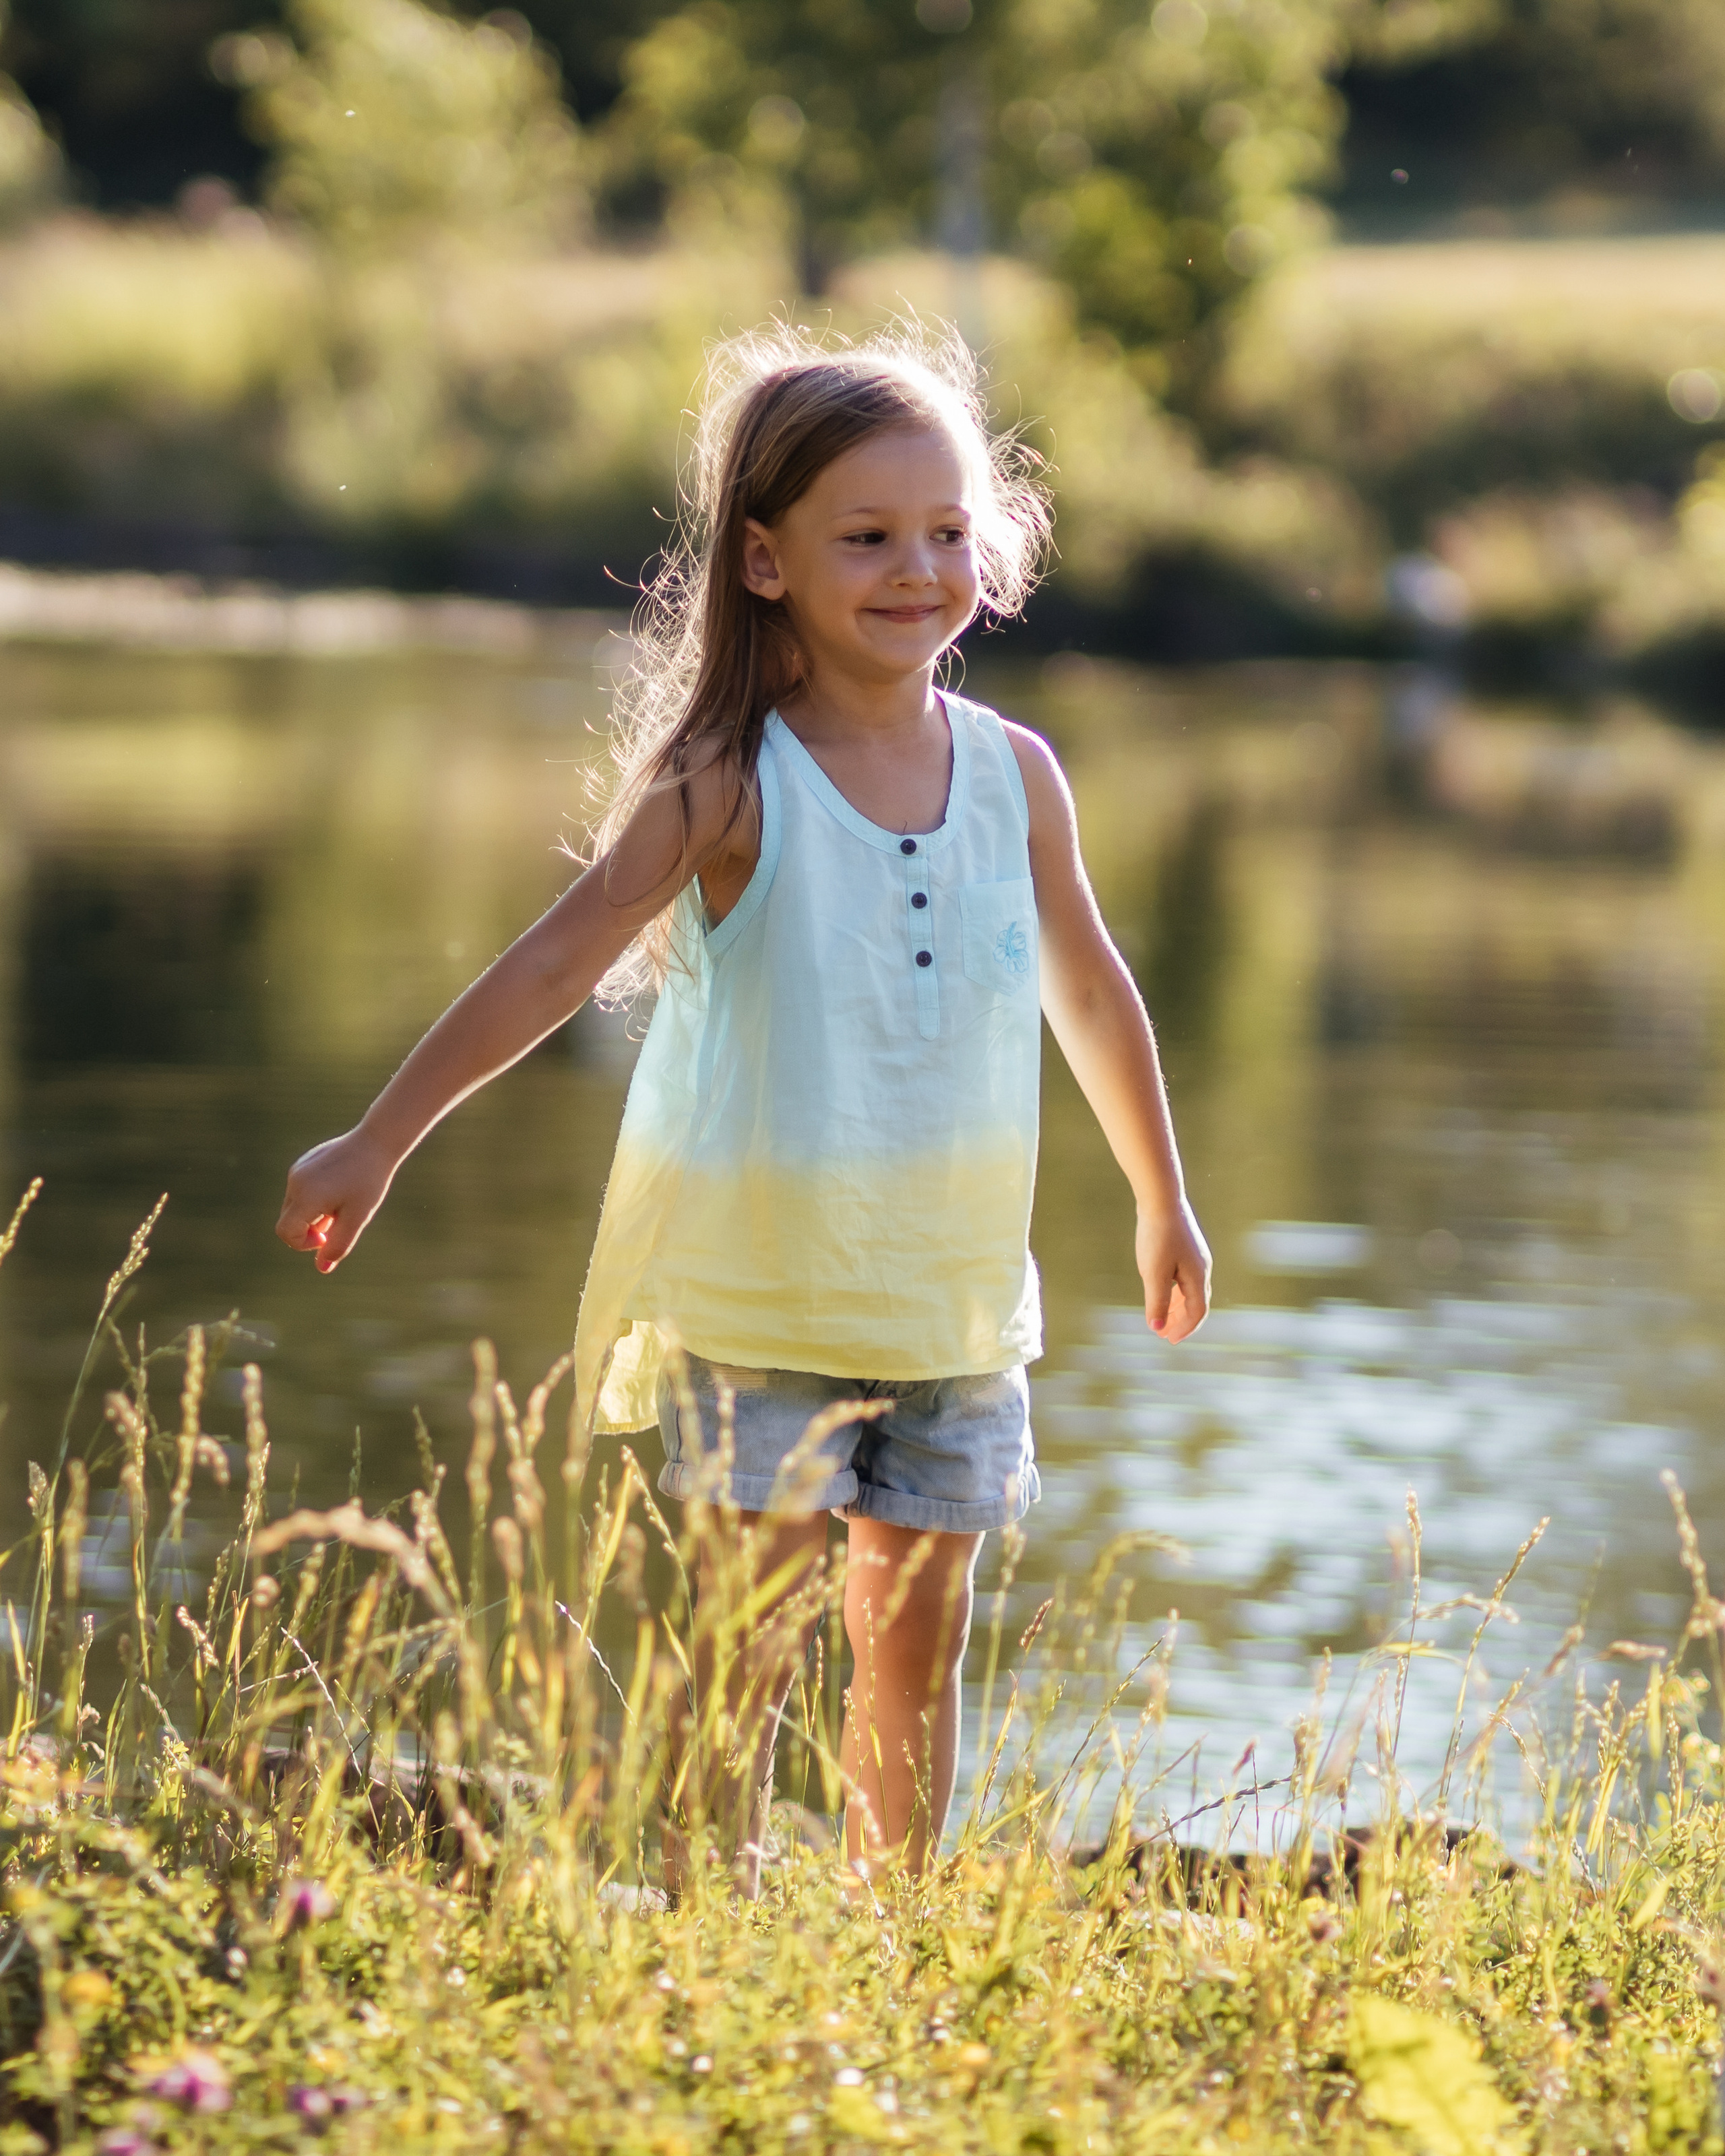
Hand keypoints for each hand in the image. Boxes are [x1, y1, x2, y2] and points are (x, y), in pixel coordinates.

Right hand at [275, 1127, 398, 1273]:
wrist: (376, 1142)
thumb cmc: (369, 1181)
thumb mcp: (357, 1218)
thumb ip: (339, 1245)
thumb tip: (323, 1269)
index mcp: (306, 1196)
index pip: (286, 1233)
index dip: (304, 1243)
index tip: (328, 1236)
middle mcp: (295, 1182)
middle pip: (288, 1221)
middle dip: (310, 1229)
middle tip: (339, 1219)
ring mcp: (297, 1170)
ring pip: (294, 1206)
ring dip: (313, 1214)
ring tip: (341, 1204)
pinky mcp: (302, 1163)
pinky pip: (299, 1190)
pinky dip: (313, 1199)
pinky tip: (338, 1190)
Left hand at [1135, 1197, 1211, 1342]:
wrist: (1161, 1199)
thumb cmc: (1157, 1235)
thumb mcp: (1154, 1273)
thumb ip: (1156, 1301)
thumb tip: (1156, 1328)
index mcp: (1198, 1276)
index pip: (1197, 1312)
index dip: (1184, 1328)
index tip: (1168, 1340)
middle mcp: (1202, 1267)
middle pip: (1196, 1303)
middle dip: (1181, 1321)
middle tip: (1165, 1335)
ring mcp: (1195, 1256)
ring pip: (1190, 1290)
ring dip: (1177, 1307)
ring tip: (1162, 1318)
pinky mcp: (1185, 1247)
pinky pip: (1184, 1277)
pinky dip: (1175, 1291)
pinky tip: (1161, 1291)